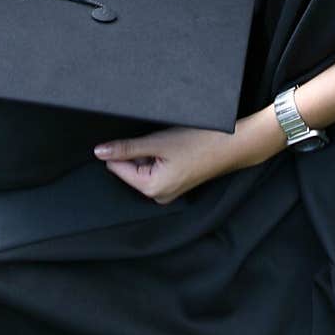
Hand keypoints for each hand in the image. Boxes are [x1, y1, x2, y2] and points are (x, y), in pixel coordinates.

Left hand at [93, 110, 284, 202]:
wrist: (234, 144)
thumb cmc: (200, 142)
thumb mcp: (159, 142)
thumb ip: (126, 148)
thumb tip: (99, 152)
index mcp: (151, 189)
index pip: (117, 168)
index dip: (123, 149)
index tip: (142, 139)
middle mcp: (159, 196)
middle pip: (131, 167)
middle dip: (139, 150)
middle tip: (161, 140)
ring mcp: (169, 190)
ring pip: (145, 164)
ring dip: (152, 150)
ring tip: (172, 142)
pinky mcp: (177, 182)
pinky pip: (158, 166)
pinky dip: (162, 153)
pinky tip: (177, 145)